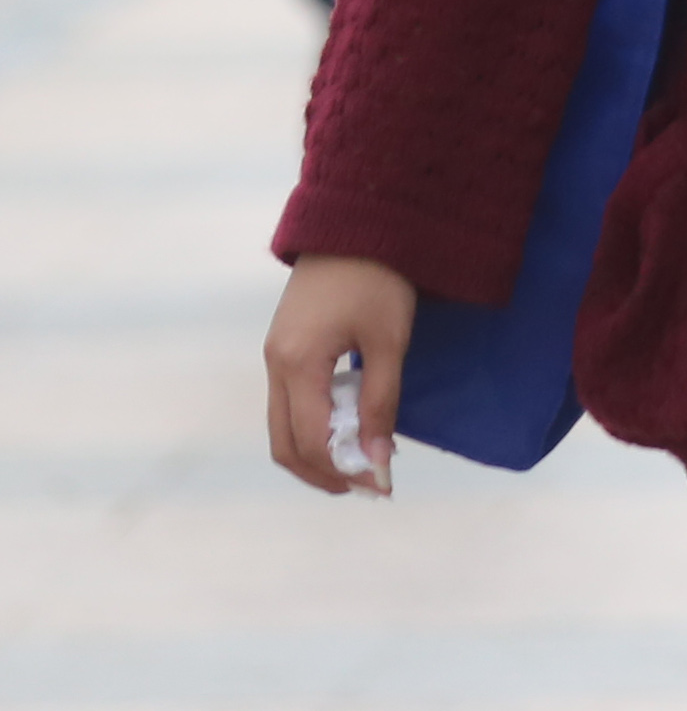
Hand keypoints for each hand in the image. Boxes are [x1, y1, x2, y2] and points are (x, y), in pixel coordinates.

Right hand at [264, 254, 415, 495]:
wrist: (353, 224)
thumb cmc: (377, 279)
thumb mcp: (389, 341)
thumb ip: (381, 401)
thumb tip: (377, 461)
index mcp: (297, 364)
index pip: (311, 440)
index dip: (344, 470)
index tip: (381, 486)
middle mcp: (274, 365)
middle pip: (285, 443)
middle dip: (324, 472)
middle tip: (367, 487)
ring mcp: (274, 357)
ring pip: (281, 428)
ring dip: (316, 454)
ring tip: (359, 464)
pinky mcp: (283, 349)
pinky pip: (288, 405)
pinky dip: (313, 428)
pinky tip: (348, 429)